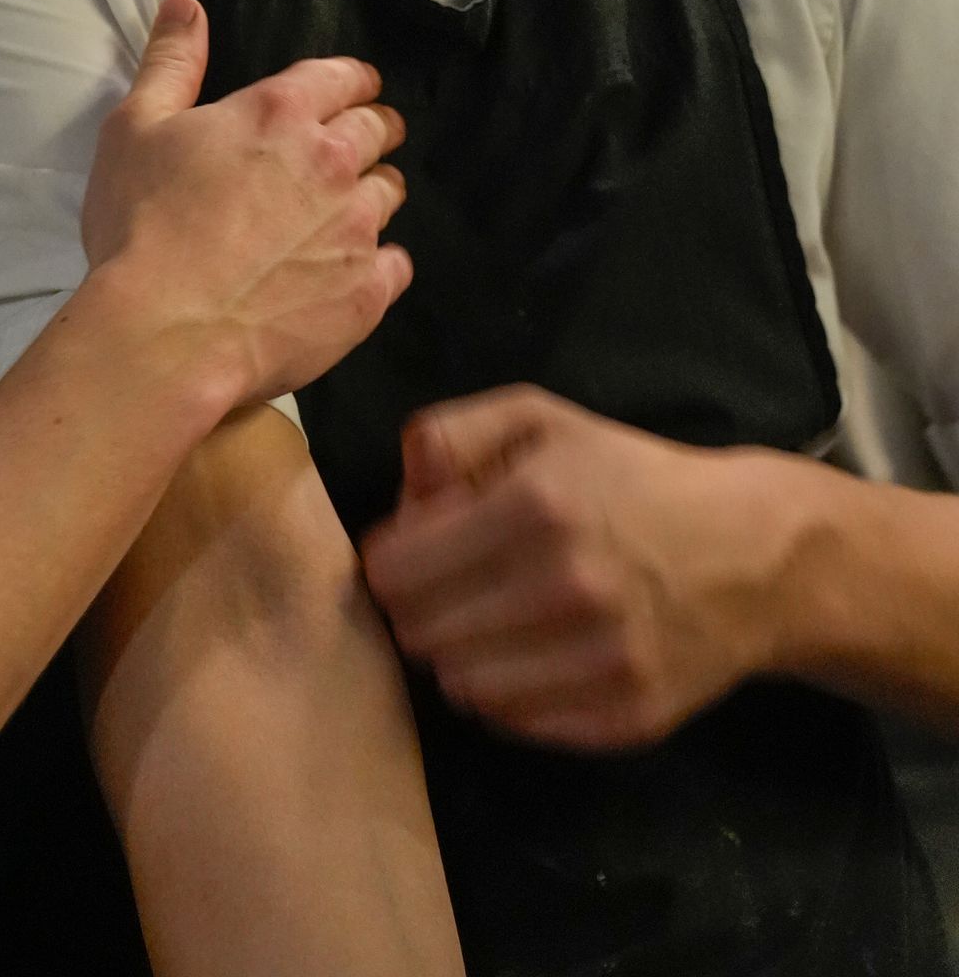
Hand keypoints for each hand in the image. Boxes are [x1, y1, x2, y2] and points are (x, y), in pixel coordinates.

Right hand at [82, 0, 410, 413]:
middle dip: (372, 129)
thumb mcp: (134, 128)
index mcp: (280, 112)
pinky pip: (397, 264)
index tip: (351, 89)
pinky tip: (353, 271)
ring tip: (347, 211)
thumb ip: (170, 62)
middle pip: (379, 128)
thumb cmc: (142, 226)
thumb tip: (187, 5)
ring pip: (391, 193)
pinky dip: (379, 262)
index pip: (342, 76)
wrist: (166, 334)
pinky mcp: (366, 292)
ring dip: (374, 192)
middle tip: (356, 144)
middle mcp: (333, 161)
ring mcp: (357, 229)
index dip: (350, 80)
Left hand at [360, 387, 791, 750]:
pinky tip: (530, 655)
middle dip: (418, 610)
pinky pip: (518, 724)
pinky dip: (508, 694)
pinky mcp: (629, 717)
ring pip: (462, 687)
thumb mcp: (538, 419)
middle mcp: (569, 587)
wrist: (754, 555)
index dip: (389, 563)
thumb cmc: (628, 477)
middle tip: (447, 591)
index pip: (398, 570)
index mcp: (536, 504)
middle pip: (421, 633)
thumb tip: (402, 501)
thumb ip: (451, 436)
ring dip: (459, 656)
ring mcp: (603, 660)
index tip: (407, 555)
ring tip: (488, 623)